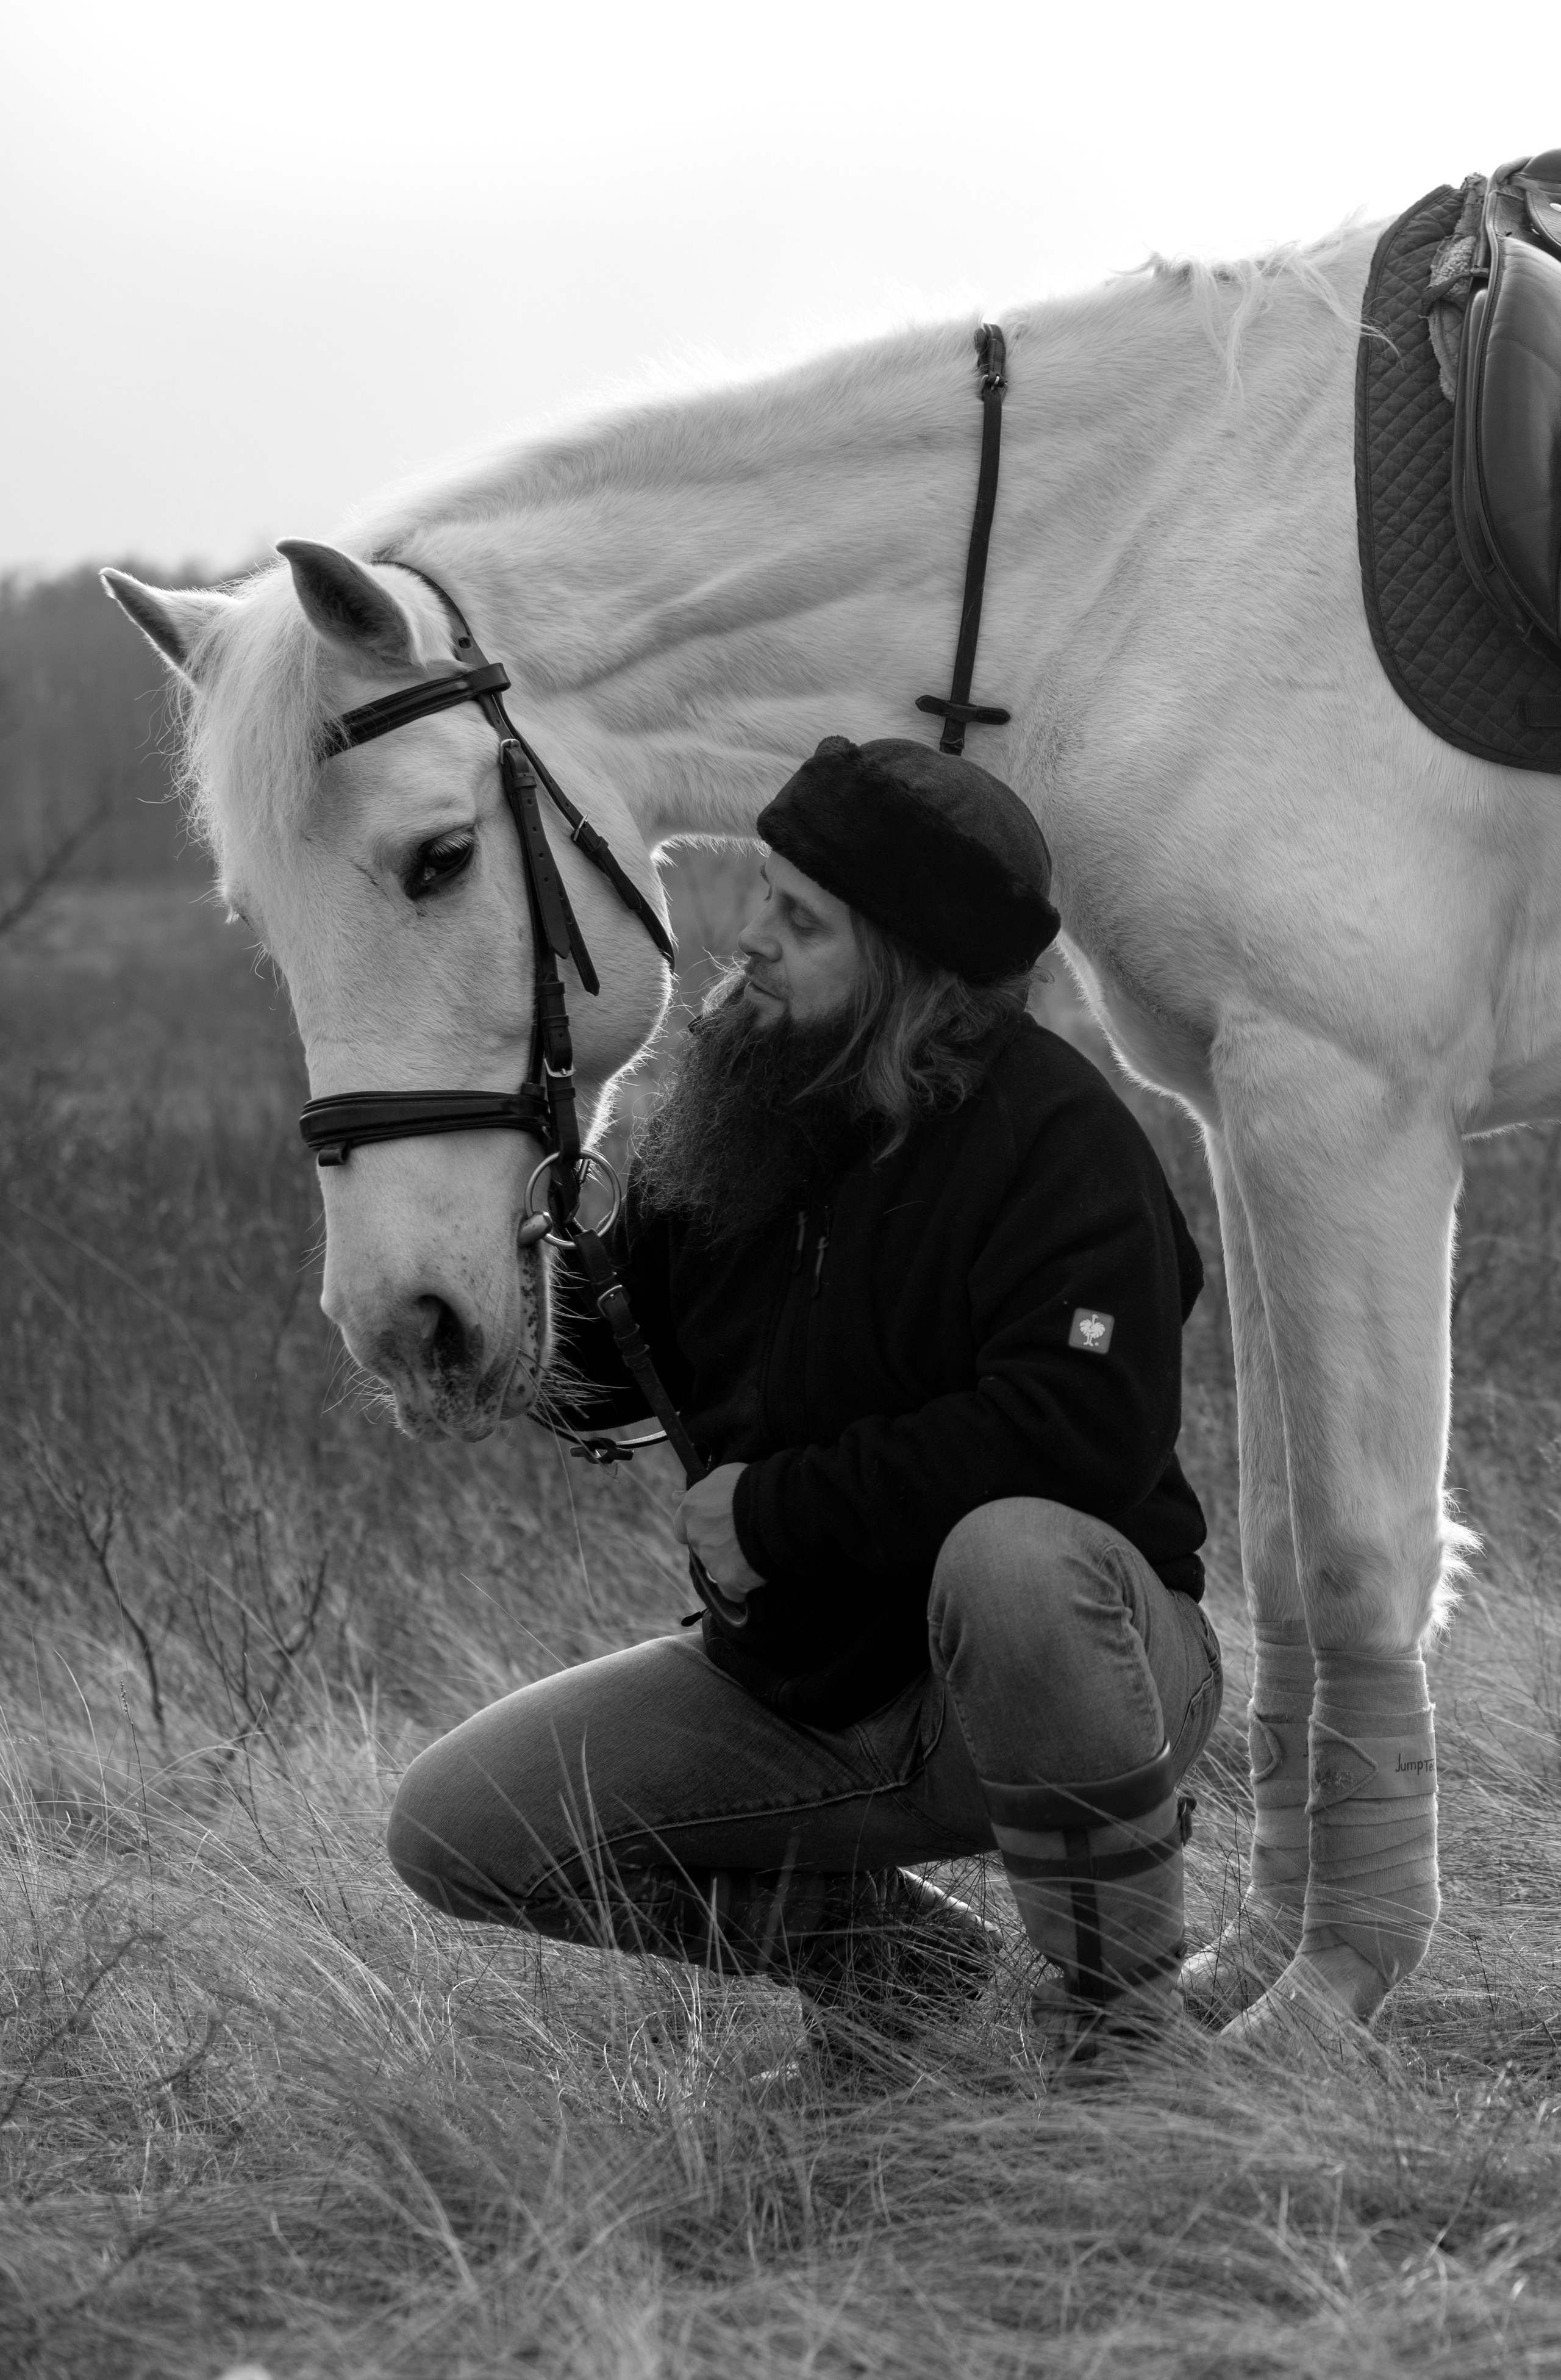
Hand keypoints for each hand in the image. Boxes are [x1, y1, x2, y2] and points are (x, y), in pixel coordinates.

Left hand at [672, 1463, 764, 1597]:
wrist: (772, 1507)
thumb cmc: (751, 1485)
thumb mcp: (722, 1477)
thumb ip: (700, 1493)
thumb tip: (676, 1497)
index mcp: (691, 1509)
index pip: (682, 1527)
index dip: (699, 1528)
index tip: (715, 1527)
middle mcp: (695, 1535)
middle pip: (702, 1549)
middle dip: (717, 1546)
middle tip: (740, 1538)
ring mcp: (710, 1560)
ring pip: (718, 1569)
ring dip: (732, 1564)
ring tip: (756, 1549)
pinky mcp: (728, 1580)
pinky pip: (733, 1591)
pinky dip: (743, 1586)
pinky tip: (757, 1572)